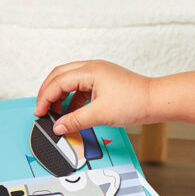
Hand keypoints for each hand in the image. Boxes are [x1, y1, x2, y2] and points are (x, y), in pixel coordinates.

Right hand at [35, 60, 151, 134]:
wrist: (155, 101)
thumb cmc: (134, 102)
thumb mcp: (100, 114)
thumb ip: (75, 121)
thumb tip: (58, 127)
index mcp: (89, 71)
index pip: (57, 82)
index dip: (45, 98)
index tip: (39, 113)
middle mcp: (92, 68)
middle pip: (59, 76)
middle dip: (48, 93)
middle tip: (42, 110)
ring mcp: (98, 74)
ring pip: (70, 82)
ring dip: (61, 97)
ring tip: (57, 115)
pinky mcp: (104, 83)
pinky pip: (81, 89)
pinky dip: (73, 100)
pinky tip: (73, 114)